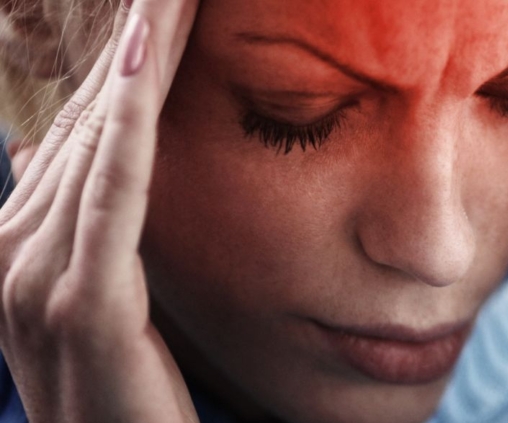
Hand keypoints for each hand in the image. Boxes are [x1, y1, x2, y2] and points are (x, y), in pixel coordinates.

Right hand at [0, 0, 197, 420]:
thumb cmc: (125, 389)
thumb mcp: (99, 294)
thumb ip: (80, 221)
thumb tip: (56, 151)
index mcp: (8, 244)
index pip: (78, 131)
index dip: (127, 60)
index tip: (164, 0)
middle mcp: (4, 253)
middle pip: (87, 123)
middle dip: (141, 42)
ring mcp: (29, 278)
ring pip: (98, 140)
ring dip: (144, 54)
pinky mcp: (80, 302)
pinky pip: (112, 188)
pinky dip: (127, 116)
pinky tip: (146, 52)